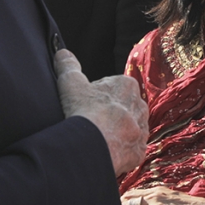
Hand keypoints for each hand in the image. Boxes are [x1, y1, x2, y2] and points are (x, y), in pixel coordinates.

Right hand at [55, 50, 148, 175]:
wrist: (95, 145)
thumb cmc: (85, 110)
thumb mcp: (71, 82)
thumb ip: (68, 65)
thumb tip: (62, 53)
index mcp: (127, 86)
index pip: (112, 87)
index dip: (96, 96)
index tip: (85, 104)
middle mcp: (140, 106)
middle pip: (121, 108)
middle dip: (108, 114)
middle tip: (89, 121)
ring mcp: (142, 130)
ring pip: (128, 129)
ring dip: (115, 133)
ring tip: (96, 138)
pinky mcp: (140, 151)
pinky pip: (130, 150)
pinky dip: (119, 151)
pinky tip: (104, 151)